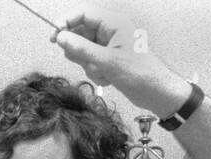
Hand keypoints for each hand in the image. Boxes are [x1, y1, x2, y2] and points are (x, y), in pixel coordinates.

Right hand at [52, 8, 191, 116]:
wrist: (156, 92)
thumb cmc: (139, 73)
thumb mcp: (107, 61)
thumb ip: (81, 48)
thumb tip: (60, 37)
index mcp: (113, 23)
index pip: (83, 14)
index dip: (66, 23)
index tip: (54, 37)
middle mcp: (110, 32)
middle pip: (80, 33)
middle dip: (80, 51)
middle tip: (87, 62)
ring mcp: (109, 46)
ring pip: (84, 51)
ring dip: (88, 64)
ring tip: (103, 72)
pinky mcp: (108, 60)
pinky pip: (91, 62)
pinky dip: (95, 71)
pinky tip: (108, 78)